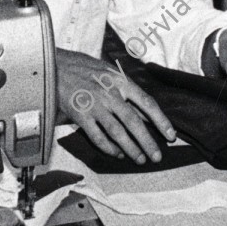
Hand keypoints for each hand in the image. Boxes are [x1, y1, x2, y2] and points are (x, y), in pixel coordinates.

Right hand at [55, 48, 175, 164]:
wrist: (56, 67)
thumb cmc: (85, 69)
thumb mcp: (110, 73)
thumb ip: (127, 92)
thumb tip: (145, 114)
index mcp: (120, 81)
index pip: (146, 102)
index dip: (161, 120)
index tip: (170, 135)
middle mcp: (110, 94)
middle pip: (133, 121)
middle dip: (148, 141)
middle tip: (157, 156)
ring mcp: (94, 105)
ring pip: (117, 132)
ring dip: (131, 148)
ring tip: (141, 159)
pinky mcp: (80, 116)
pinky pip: (98, 137)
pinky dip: (109, 148)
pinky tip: (118, 154)